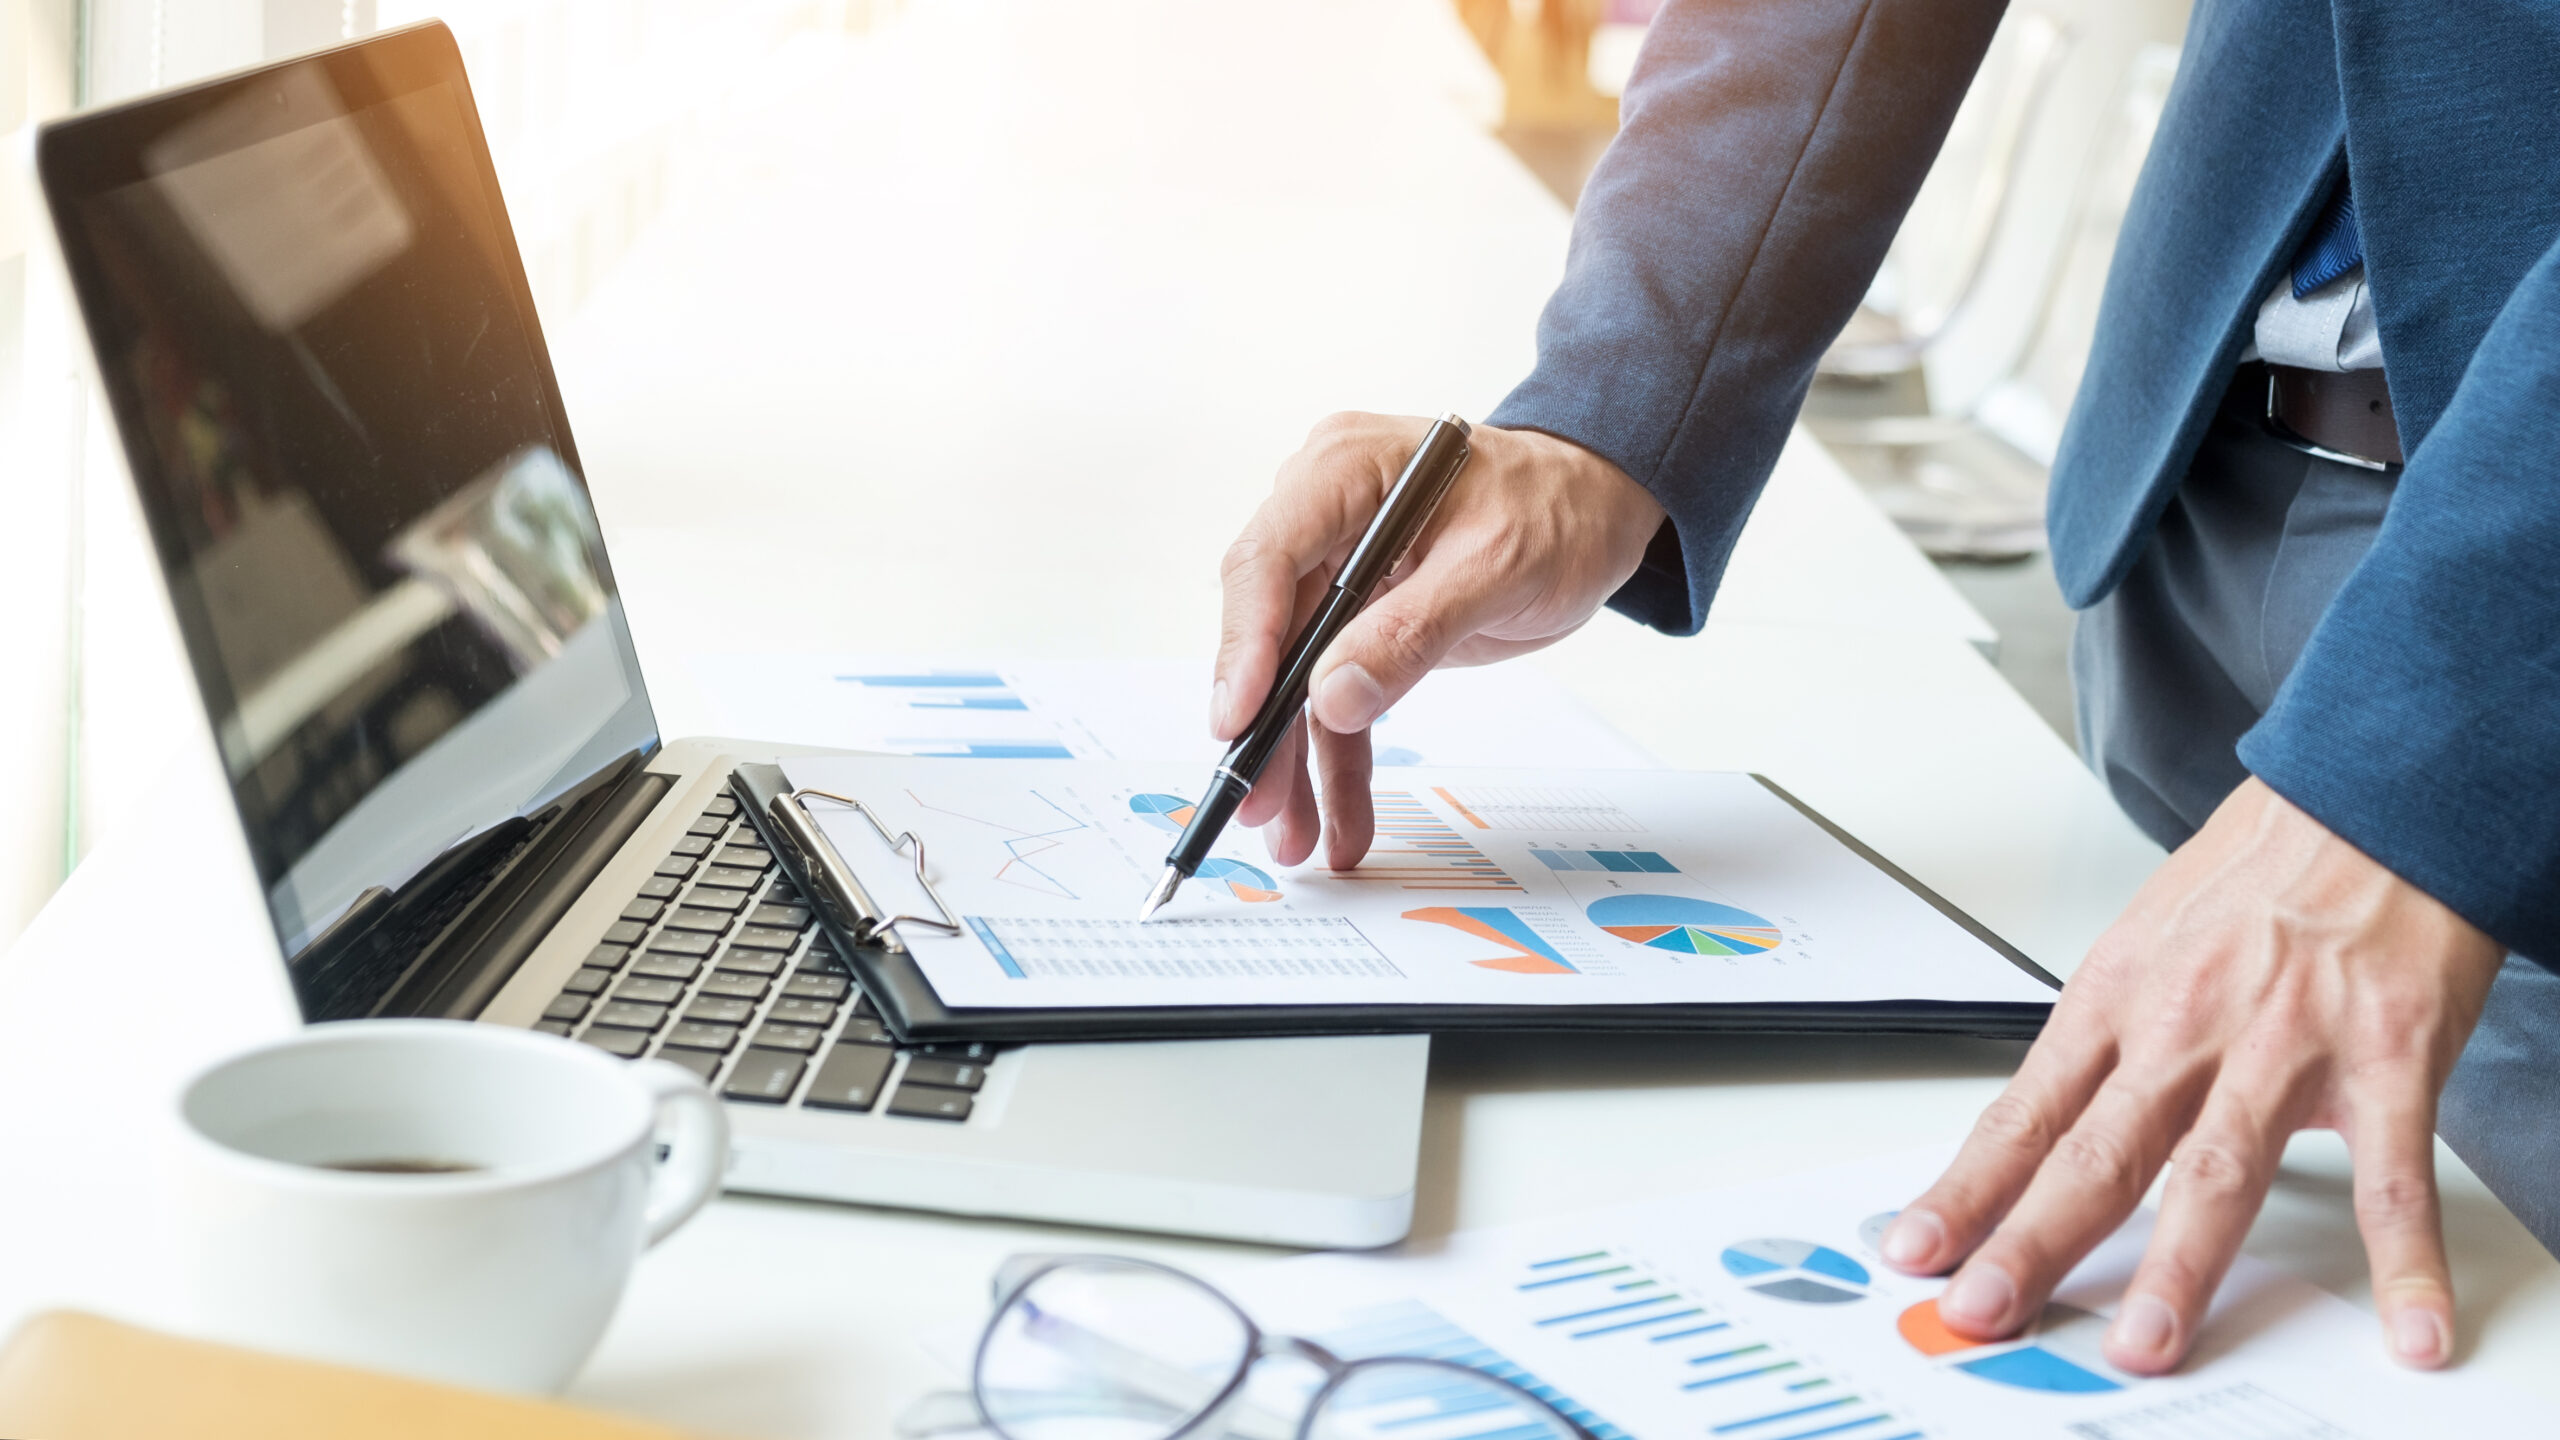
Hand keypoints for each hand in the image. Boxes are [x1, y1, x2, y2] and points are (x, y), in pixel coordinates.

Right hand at [1212, 412, 1664, 867]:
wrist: (1591, 509)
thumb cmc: (1555, 508)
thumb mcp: (1499, 564)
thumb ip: (1415, 628)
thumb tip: (1334, 695)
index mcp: (1344, 470)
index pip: (1269, 557)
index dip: (1244, 642)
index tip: (1240, 717)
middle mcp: (1324, 517)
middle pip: (1271, 629)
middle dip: (1264, 724)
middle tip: (1256, 799)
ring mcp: (1338, 572)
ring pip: (1296, 677)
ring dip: (1294, 760)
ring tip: (1294, 835)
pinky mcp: (1359, 620)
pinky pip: (1336, 696)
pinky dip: (1336, 757)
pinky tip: (1337, 817)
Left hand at [1881, 778, 2504, 1372]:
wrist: (2370, 796)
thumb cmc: (2257, 873)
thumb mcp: (2148, 945)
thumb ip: (2111, 1047)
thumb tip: (2052, 1133)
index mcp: (2117, 1000)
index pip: (2022, 1115)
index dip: (1965, 1190)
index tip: (1916, 1250)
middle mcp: (2185, 1026)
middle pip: (2094, 1153)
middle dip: (2034, 1240)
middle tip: (1984, 1309)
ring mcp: (2283, 1044)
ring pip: (2217, 1169)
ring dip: (2180, 1264)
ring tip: (2148, 1341)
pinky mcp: (2386, 1054)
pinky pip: (2392, 1175)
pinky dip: (2404, 1258)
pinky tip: (2407, 1323)